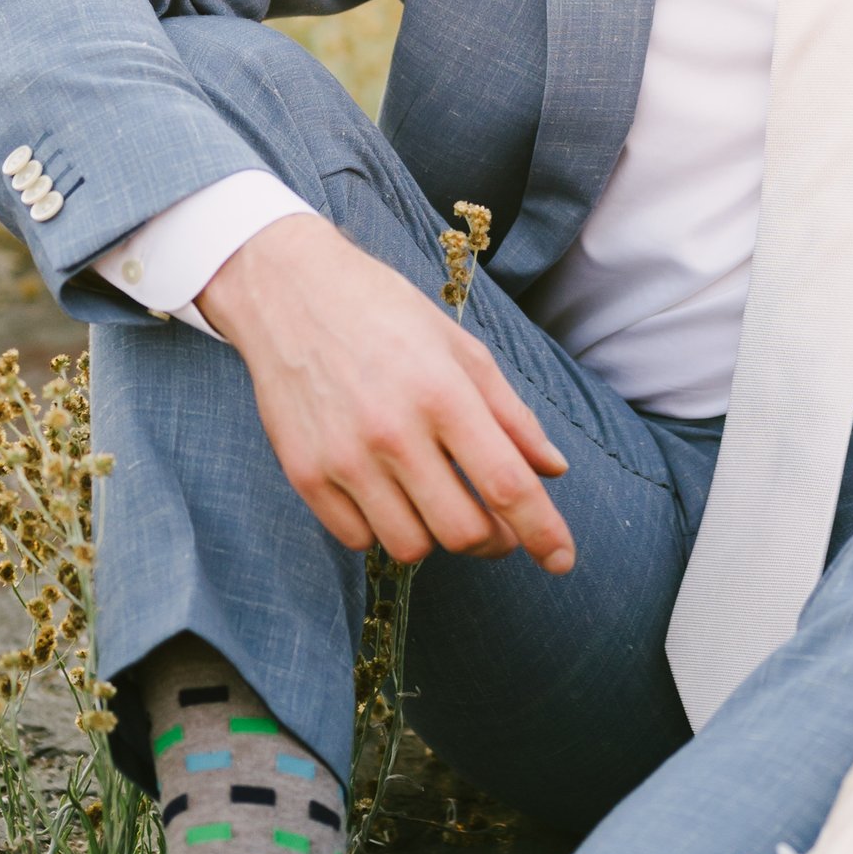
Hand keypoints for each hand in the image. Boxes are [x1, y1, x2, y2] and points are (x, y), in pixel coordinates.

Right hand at [199, 212, 575, 568]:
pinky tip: (388, 494)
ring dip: (437, 536)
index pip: (507, 485)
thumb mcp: (460, 349)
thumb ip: (510, 414)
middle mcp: (393, 433)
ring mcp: (343, 458)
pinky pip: (357, 539)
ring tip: (437, 500)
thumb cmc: (386, 314)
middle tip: (497, 524)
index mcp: (443, 394)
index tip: (562, 560)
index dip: (543, 532)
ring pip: (411, 546)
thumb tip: (553, 469)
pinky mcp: (303, 475)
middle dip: (492, 539)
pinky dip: (383, 529)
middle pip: (462, 531)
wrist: (290, 293)